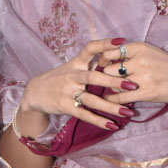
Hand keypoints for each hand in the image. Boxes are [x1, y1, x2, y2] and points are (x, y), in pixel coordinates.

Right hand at [13, 38, 139, 137]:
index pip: (90, 48)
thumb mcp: (72, 66)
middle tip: (132, 85)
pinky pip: (84, 114)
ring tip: (128, 112)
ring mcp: (69, 92)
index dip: (105, 44)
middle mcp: (73, 76)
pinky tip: (112, 125)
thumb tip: (115, 60)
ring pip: (92, 99)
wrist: (35, 93)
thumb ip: (90, 63)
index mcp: (76, 63)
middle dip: (113, 81)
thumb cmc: (59, 78)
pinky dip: (98, 121)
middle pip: (94, 77)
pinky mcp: (66, 106)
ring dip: (110, 106)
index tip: (121, 41)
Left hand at [94, 42, 167, 118]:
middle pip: (109, 69)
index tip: (100, 67)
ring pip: (113, 83)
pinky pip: (121, 97)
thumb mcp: (151, 53)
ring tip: (106, 93)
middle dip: (104, 77)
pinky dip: (113, 101)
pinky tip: (112, 101)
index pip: (109, 51)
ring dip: (108, 89)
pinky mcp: (147, 92)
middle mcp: (139, 60)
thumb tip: (109, 61)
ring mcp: (143, 77)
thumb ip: (132, 55)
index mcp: (140, 47)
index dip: (101, 61)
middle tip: (100, 83)